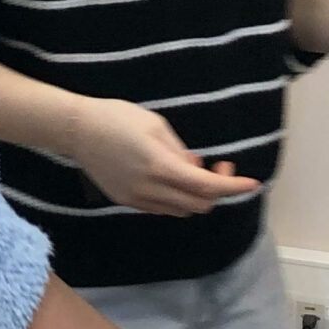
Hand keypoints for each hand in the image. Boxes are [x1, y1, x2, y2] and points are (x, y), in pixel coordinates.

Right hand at [65, 98, 260, 215]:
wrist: (77, 131)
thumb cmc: (117, 118)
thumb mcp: (157, 125)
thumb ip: (180, 150)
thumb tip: (195, 166)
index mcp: (160, 166)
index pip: (206, 186)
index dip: (232, 187)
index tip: (251, 183)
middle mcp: (149, 189)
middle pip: (198, 204)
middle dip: (216, 190)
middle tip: (218, 166)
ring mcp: (136, 199)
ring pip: (181, 210)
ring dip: (196, 195)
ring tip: (189, 168)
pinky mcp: (126, 201)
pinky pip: (162, 208)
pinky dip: (177, 197)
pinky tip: (171, 177)